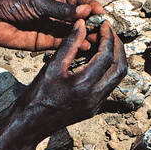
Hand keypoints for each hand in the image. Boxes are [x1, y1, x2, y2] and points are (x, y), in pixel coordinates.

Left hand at [0, 0, 105, 50]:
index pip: (79, 3)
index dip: (91, 7)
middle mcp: (57, 14)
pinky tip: (85, 46)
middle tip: (103, 31)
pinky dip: (74, 45)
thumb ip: (63, 10)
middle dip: (91, 24)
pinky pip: (63, 44)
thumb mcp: (41, 4)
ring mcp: (52, 28)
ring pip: (73, 33)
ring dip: (85, 36)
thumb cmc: (14, 5)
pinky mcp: (45, 43)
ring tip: (98, 41)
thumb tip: (86, 11)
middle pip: (78, 19)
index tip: (102, 13)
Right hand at [15, 19, 126, 134]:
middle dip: (118, 47)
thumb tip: (81, 25)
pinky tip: (99, 61)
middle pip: (119, 68)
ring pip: (117, 79)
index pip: (106, 55)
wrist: (31, 124)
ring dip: (116, 59)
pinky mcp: (94, 108)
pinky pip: (109, 87)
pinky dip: (109, 71)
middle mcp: (95, 96)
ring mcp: (96, 104)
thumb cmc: (37, 96)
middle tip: (110, 33)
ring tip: (107, 44)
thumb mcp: (51, 67)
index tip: (104, 24)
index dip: (108, 37)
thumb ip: (69, 44)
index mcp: (84, 84)